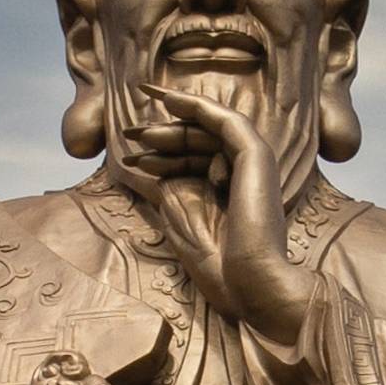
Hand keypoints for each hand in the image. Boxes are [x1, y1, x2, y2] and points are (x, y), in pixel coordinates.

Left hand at [122, 76, 314, 341]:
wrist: (251, 284)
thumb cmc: (220, 267)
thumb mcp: (179, 220)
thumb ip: (164, 190)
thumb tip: (137, 169)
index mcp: (233, 193)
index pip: (196, 163)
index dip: (163, 156)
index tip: (129, 158)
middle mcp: (246, 175)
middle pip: (200, 143)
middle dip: (163, 137)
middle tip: (130, 134)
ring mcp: (253, 163)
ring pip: (209, 129)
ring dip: (172, 125)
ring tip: (138, 132)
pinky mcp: (256, 155)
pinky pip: (224, 120)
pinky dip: (196, 107)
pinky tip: (169, 100)